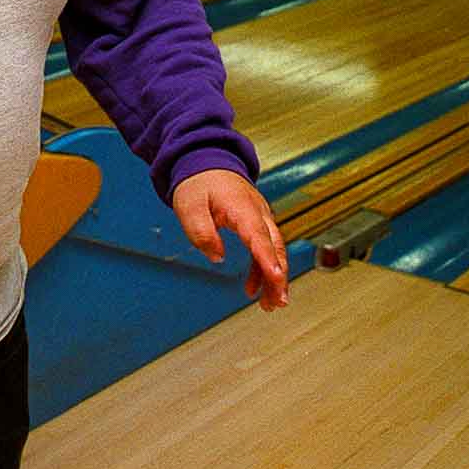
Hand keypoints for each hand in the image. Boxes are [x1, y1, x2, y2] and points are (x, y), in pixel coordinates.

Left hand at [172, 169, 289, 310]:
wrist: (207, 163)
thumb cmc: (199, 183)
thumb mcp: (189, 206)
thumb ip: (201, 232)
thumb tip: (217, 257)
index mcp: (242, 207)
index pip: (258, 235)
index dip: (268, 258)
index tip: (276, 277)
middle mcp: (258, 213)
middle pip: (275, 247)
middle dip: (279, 276)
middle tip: (278, 302)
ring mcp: (261, 218)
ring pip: (274, 250)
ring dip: (274, 278)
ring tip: (269, 304)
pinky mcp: (258, 224)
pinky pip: (265, 249)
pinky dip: (262, 269)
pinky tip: (254, 287)